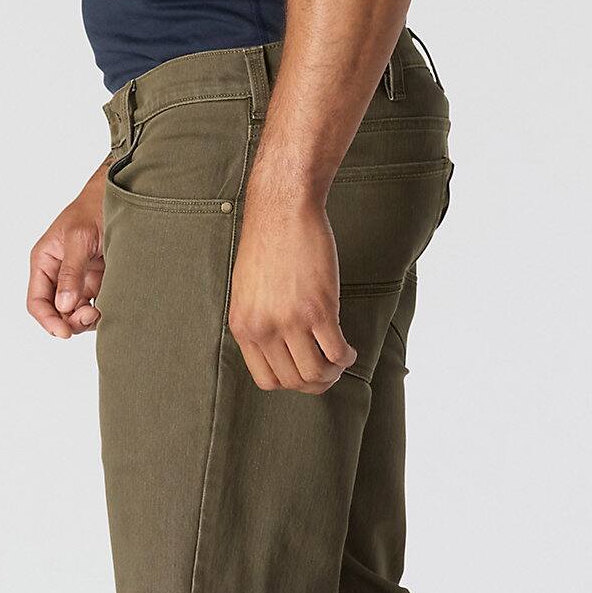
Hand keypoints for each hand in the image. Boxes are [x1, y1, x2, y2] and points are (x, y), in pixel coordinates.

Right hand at [27, 160, 107, 337]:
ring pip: (77, 313)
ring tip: (101, 311)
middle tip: (91, 315)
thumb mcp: (78, 238)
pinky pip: (97, 304)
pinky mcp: (100, 280)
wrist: (120, 198)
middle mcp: (59, 274)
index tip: (64, 332)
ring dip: (87, 319)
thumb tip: (65, 305)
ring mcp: (80, 279)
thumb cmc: (93, 210)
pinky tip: (111, 307)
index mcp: (45, 262)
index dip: (48, 320)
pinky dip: (102, 311)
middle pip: (58, 312)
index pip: (37, 302)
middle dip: (71, 321)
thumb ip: (71, 271)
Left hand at [228, 177, 356, 393]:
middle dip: (315, 382)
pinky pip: (337, 352)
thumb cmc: (268, 243)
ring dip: (333, 373)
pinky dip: (347, 357)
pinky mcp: (319, 309)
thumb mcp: (248, 291)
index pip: (266, 380)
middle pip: (293, 381)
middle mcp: (263, 329)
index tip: (303, 371)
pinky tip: (348, 348)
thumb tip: (279, 349)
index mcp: (243, 327)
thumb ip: (259, 321)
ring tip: (339, 359)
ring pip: (316, 373)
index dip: (290, 381)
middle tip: (328, 370)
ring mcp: (290, 321)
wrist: (282, 210)